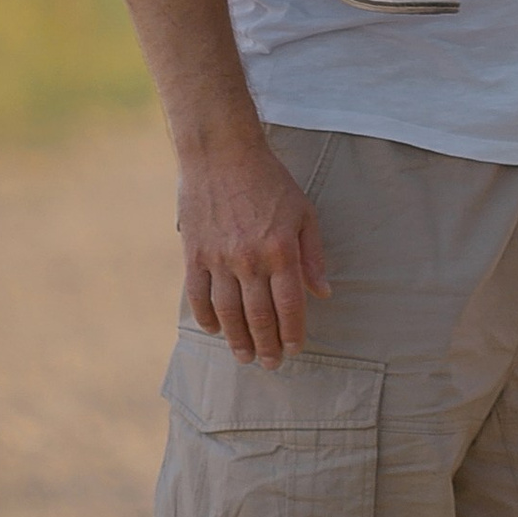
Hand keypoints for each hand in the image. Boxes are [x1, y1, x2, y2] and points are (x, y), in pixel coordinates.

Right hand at [178, 138, 330, 361]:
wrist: (222, 152)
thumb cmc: (269, 180)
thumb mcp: (303, 212)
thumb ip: (313, 255)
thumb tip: (323, 293)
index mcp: (281, 250)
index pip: (289, 305)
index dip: (292, 333)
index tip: (294, 349)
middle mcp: (250, 259)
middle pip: (258, 316)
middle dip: (266, 345)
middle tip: (270, 364)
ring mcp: (219, 258)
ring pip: (227, 313)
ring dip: (237, 340)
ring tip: (244, 356)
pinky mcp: (194, 253)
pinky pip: (198, 295)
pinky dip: (206, 317)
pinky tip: (214, 329)